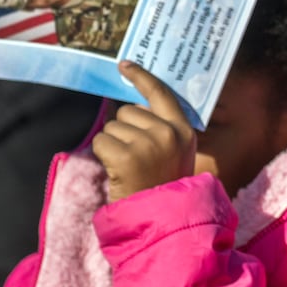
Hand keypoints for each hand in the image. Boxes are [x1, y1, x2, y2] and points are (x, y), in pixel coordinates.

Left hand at [92, 61, 196, 201]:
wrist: (164, 222)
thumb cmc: (164, 187)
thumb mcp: (175, 154)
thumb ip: (162, 129)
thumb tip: (133, 106)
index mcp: (184, 131)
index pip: (161, 94)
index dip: (141, 77)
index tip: (125, 65)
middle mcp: (168, 133)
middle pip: (128, 112)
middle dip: (124, 131)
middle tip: (136, 158)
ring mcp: (148, 144)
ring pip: (112, 126)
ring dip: (113, 145)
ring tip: (130, 168)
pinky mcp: (127, 156)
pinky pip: (102, 141)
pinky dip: (104, 156)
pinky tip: (118, 171)